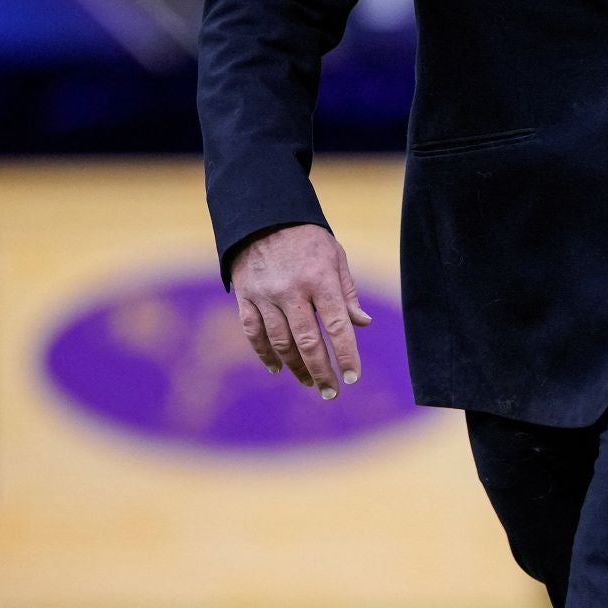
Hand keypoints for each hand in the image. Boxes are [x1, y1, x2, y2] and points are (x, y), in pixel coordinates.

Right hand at [231, 223, 370, 399]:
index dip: (346, 354)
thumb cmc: (306, 239)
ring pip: (281, 341)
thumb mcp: (334, 257)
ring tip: (310, 382)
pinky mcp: (245, 296)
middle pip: (307, 341)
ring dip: (296, 367)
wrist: (261, 215)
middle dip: (321, 371)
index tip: (353, 377)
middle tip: (332, 392)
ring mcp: (265, 294)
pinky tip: (277, 369)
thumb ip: (347, 292)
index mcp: (319, 280)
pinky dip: (265, 353)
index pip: (337, 325)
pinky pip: (254, 332)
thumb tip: (362, 324)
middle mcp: (291, 290)